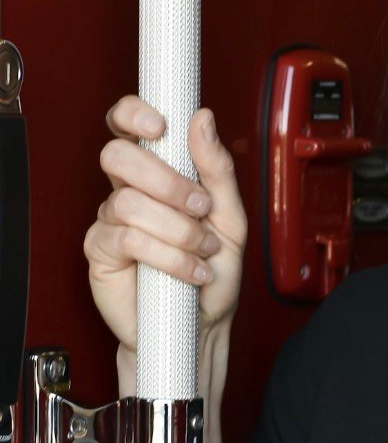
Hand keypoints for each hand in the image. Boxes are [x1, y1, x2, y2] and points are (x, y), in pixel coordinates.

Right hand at [85, 95, 247, 353]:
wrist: (202, 327)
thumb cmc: (212, 274)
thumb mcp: (231, 218)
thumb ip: (218, 169)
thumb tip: (202, 119)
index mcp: (157, 174)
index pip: (127, 125)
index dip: (133, 115)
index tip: (159, 126)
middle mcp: (130, 192)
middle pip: (118, 156)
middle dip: (167, 182)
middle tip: (199, 207)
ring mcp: (112, 221)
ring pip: (129, 202)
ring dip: (178, 229)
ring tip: (202, 251)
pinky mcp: (102, 253)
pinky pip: (128, 239)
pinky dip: (169, 257)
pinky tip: (188, 271)